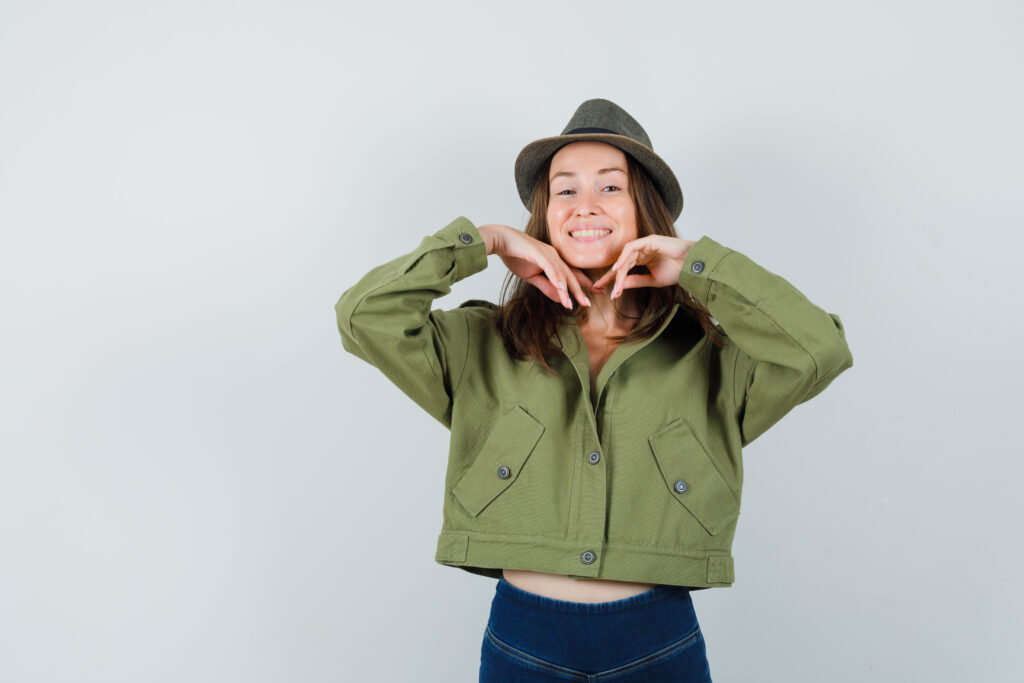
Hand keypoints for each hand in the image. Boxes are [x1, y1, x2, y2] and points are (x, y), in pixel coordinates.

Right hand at [477, 224, 593, 308]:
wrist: (500, 240)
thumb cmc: (515, 255)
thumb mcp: (532, 276)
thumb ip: (546, 286)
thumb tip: (559, 298)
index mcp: (554, 260)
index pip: (571, 274)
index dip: (583, 284)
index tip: (594, 294)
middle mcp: (554, 256)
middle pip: (571, 275)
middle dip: (581, 290)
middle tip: (589, 304)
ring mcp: (548, 253)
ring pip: (562, 274)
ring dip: (568, 290)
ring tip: (573, 304)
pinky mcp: (539, 253)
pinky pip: (550, 268)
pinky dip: (557, 279)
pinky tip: (562, 289)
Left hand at [592, 235, 696, 299]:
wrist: (693, 266)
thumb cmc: (677, 271)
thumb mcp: (653, 280)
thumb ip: (636, 281)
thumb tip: (620, 286)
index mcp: (643, 258)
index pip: (624, 268)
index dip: (613, 279)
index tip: (603, 289)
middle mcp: (642, 250)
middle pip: (622, 263)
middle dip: (610, 276)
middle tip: (600, 287)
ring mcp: (645, 244)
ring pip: (626, 257)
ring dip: (618, 271)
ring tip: (613, 283)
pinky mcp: (649, 240)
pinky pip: (631, 248)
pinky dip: (624, 258)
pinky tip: (618, 269)